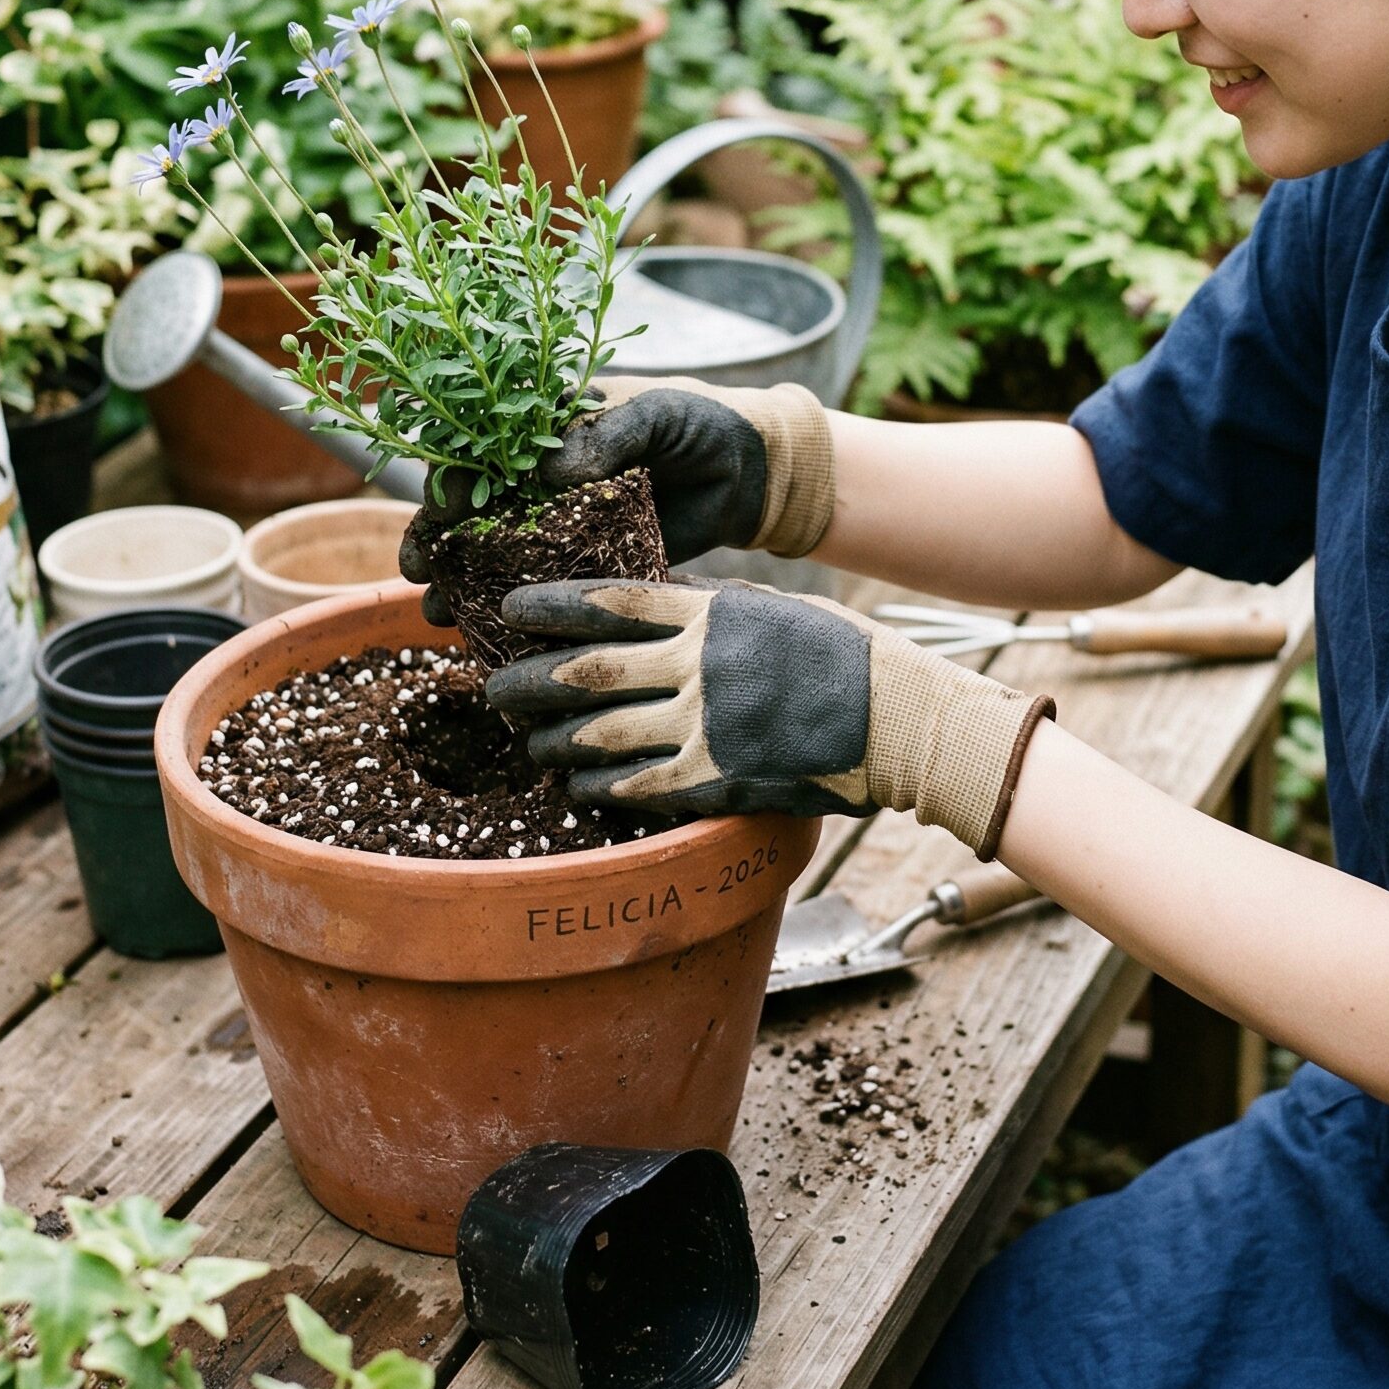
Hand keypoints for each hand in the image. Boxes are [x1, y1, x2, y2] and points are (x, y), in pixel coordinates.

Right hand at [399, 377, 835, 621]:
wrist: (750, 471)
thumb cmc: (701, 424)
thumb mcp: (657, 415)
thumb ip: (608, 434)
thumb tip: (553, 471)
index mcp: (547, 428)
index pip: (484, 450)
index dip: (456, 476)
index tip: (442, 506)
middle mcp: (541, 478)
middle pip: (472, 509)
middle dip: (436, 538)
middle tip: (419, 570)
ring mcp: (561, 525)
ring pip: (495, 555)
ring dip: (459, 583)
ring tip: (434, 614)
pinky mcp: (590, 564)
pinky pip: (544, 588)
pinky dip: (513, 611)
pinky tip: (483, 636)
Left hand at [484, 577, 1054, 858]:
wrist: (894, 717)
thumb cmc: (839, 655)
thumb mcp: (770, 609)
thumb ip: (709, 608)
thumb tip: (652, 604)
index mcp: (711, 612)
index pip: (611, 601)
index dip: (551, 605)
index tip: (510, 607)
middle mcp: (698, 665)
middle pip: (587, 671)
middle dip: (529, 680)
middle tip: (494, 686)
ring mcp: (705, 725)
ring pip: (600, 734)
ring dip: (555, 739)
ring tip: (531, 741)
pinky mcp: (717, 779)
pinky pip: (637, 787)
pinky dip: (599, 787)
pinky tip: (579, 786)